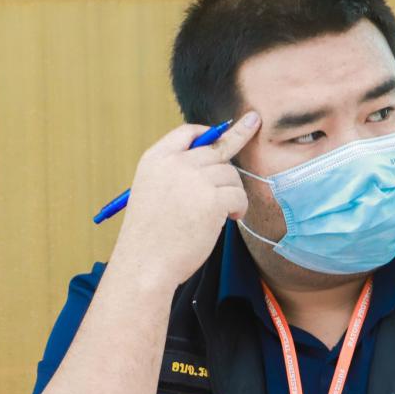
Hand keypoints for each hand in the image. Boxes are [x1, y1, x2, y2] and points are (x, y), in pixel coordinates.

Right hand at [111, 113, 260, 286]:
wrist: (145, 265)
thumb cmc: (151, 237)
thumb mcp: (152, 192)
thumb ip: (175, 173)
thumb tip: (214, 162)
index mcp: (155, 159)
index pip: (187, 132)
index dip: (209, 132)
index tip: (227, 128)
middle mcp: (175, 164)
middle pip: (217, 149)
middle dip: (234, 150)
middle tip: (249, 134)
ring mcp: (194, 179)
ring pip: (231, 174)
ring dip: (232, 193)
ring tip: (223, 214)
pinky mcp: (213, 199)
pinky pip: (239, 195)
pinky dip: (239, 208)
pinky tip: (230, 220)